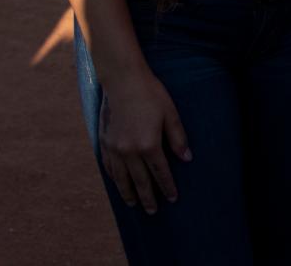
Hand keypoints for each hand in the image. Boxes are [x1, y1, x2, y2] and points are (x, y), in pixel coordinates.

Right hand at [97, 70, 191, 212]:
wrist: (122, 80)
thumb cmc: (150, 93)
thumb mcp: (170, 113)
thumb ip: (178, 138)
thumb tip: (186, 159)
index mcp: (149, 145)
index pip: (160, 173)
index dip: (167, 187)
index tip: (172, 198)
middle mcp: (130, 151)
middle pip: (140, 181)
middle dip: (148, 198)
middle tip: (153, 211)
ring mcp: (115, 148)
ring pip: (122, 179)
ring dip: (129, 193)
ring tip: (134, 204)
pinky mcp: (104, 142)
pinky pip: (109, 168)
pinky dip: (115, 179)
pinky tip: (118, 184)